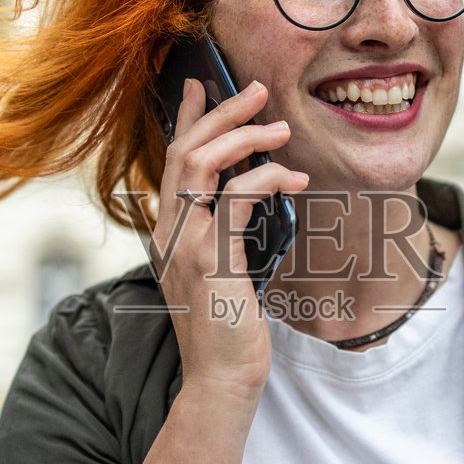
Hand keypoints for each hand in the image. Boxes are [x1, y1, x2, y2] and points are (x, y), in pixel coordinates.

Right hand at [152, 78, 307, 404]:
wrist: (220, 380)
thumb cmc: (227, 330)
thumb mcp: (219, 272)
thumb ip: (222, 234)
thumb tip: (248, 196)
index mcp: (167, 231)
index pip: (171, 159)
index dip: (186, 117)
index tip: (201, 83)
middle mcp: (168, 231)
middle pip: (185, 150)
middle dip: (222, 112)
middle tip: (257, 90)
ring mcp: (185, 244)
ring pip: (203, 164)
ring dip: (245, 137)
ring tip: (280, 129)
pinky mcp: (212, 260)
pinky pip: (238, 199)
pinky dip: (267, 179)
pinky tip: (295, 180)